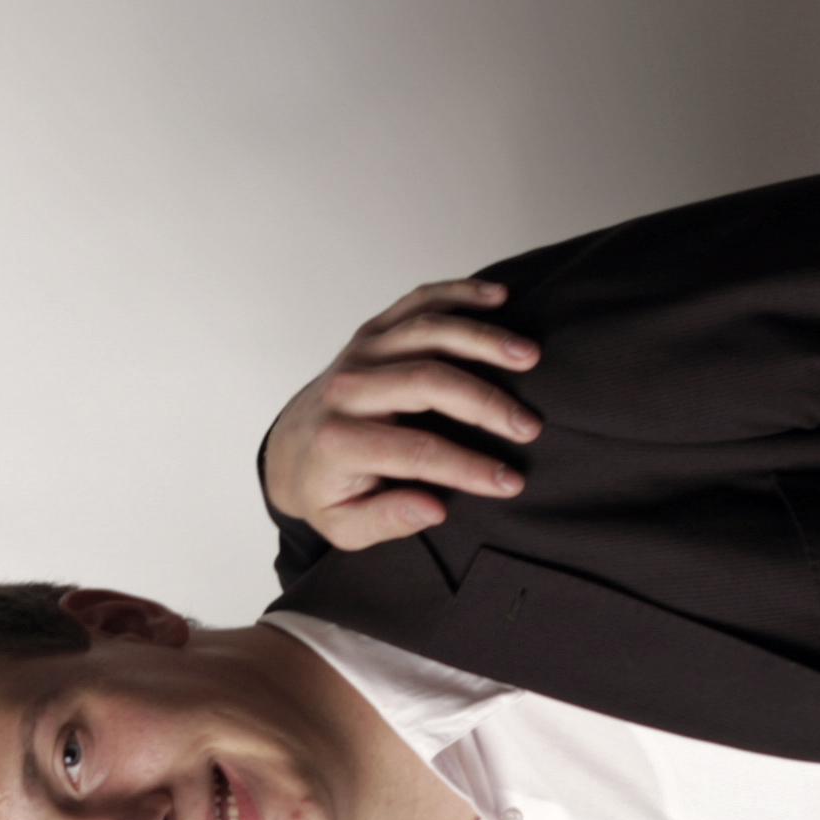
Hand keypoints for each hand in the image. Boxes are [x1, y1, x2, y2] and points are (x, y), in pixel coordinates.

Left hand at [259, 279, 543, 549]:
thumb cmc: (326, 489)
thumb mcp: (343, 525)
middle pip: (425, 381)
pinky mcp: (373, 331)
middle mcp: (346, 389)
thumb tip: (433, 508)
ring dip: (483, 340)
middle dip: (485, 402)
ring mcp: (360, 352)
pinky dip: (460, 293)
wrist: (289, 449)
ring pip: (427, 331)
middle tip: (529, 425)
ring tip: (529, 356)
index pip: (416, 452)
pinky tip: (499, 296)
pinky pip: (419, 302)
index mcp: (339, 442)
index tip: (511, 483)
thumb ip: (386, 520)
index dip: (469, 468)